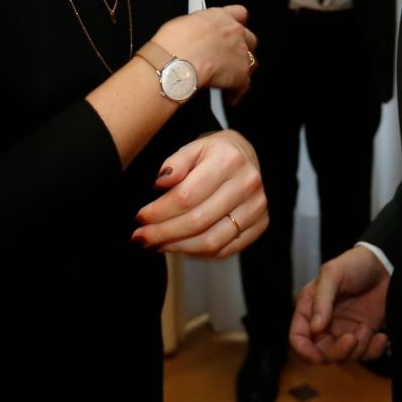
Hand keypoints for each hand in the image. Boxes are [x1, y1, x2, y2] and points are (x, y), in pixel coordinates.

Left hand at [131, 130, 265, 257]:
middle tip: (141, 238)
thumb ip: (175, 163)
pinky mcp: (261, 224)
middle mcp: (247, 184)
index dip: (159, 211)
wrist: (244, 156)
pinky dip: (198, 253)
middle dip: (163, 233)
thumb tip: (160, 183)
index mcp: (228, 160)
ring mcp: (257, 206)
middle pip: (198, 221)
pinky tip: (180, 246)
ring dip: (178, 247)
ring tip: (157, 244)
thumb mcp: (191, 148)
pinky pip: (225, 249)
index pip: (187, 196)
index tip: (140, 218)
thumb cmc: (212, 154)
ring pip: (211, 241)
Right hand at [153, 5, 257, 97]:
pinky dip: (237, 92)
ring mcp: (240, 53)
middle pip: (250, 38)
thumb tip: (193, 34)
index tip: (233, 29)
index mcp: (219, 17)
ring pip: (251, 61)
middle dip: (243, 47)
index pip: (238, 13)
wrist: (178, 60)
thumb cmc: (174, 42)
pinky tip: (230, 98)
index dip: (237, 23)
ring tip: (231, 78)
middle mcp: (234, 32)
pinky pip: (244, 85)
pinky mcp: (241, 74)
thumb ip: (197, 28)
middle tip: (230, 56)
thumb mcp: (183, 24)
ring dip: (242, 68)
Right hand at [290, 246, 389, 363]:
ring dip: (357, 349)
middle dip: (336, 352)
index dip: (304, 351)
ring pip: (343, 357)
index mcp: (309, 308)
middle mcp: (324, 324)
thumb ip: (322, 300)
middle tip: (351, 339)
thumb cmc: (354, 264)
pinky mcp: (364, 335)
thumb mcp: (333, 274)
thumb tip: (315, 328)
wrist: (385, 264)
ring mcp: (344, 330)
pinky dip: (373, 351)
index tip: (317, 358)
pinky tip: (381, 336)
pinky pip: (365, 355)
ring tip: (367, 327)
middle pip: (321, 352)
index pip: (298, 337)